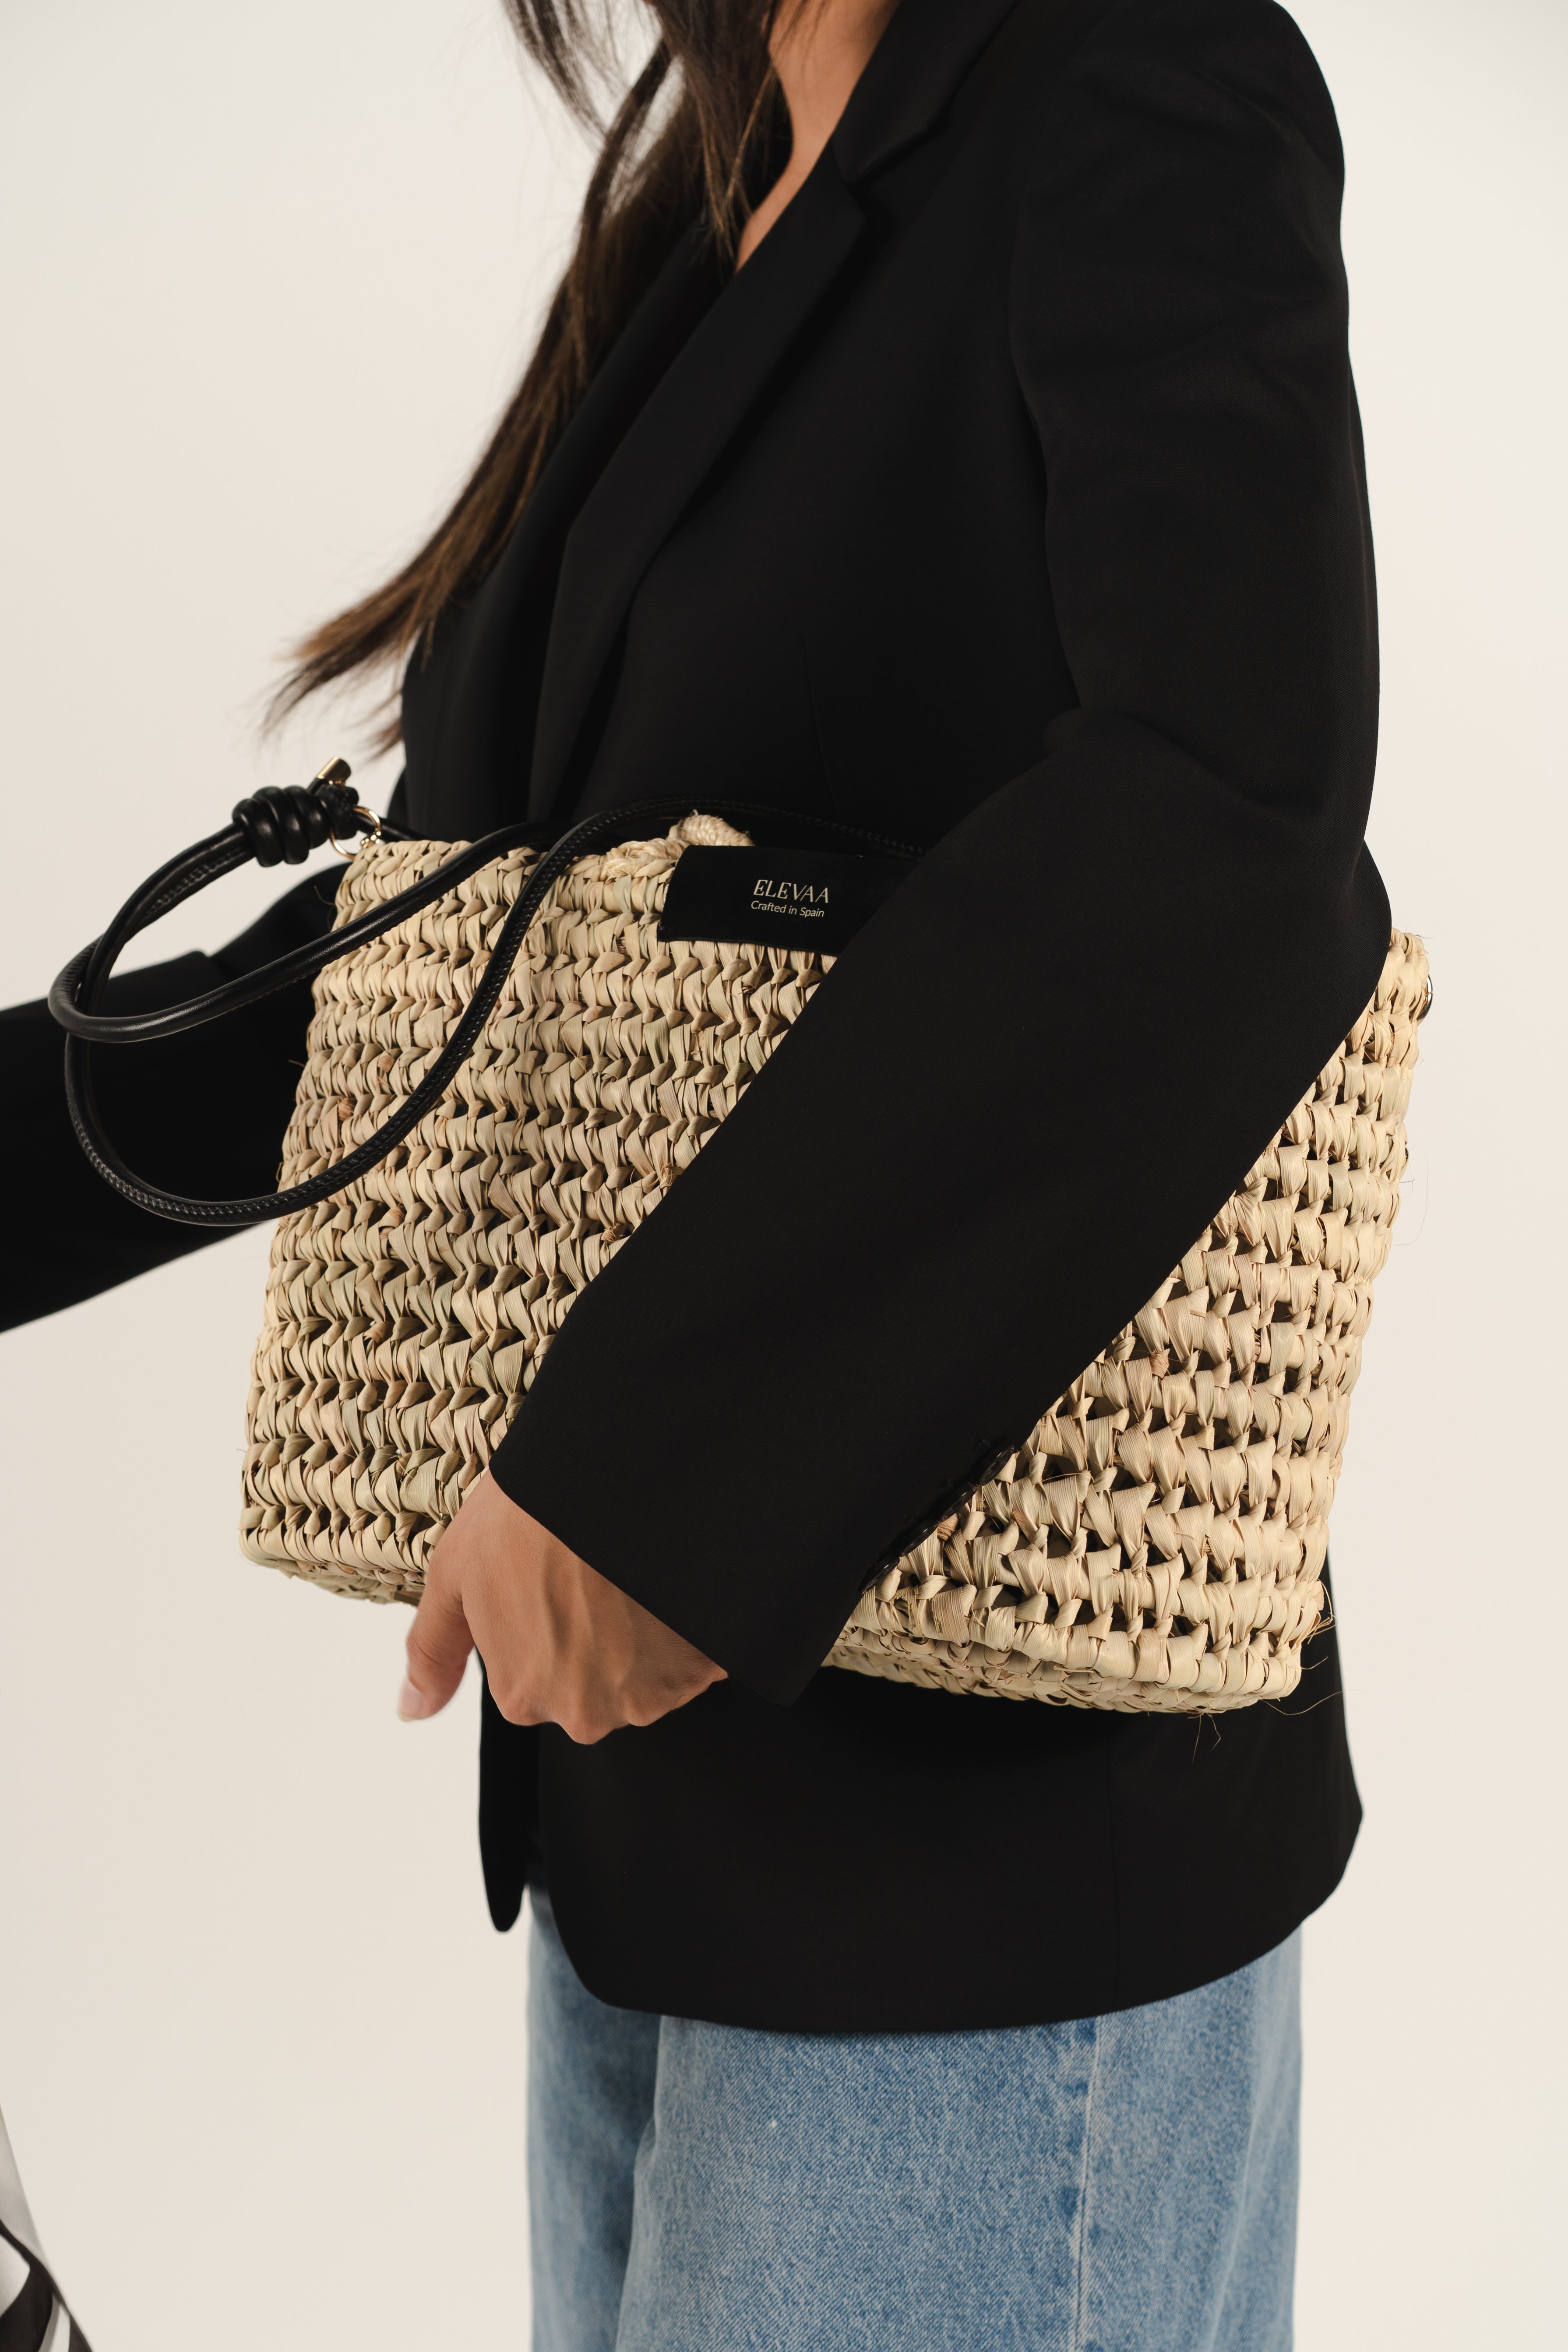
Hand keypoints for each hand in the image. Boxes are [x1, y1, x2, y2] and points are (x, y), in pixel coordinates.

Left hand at [397, 1470, 725, 1742]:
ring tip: (630, 1575)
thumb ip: (432, 1653)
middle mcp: (587, 1712)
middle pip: (595, 1685)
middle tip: (594, 1578)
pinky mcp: (706, 1667)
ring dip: (646, 1635)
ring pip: (648, 1674)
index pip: (537, 1678)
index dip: (547, 1624)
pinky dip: (689, 1627)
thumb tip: (412, 1710)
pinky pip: (699, 1657)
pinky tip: (666, 1582)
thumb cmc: (526, 1515)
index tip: (557, 1583)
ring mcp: (651, 1693)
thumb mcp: (456, 1575)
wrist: (606, 1475)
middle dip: (598, 1640)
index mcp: (523, 1695)